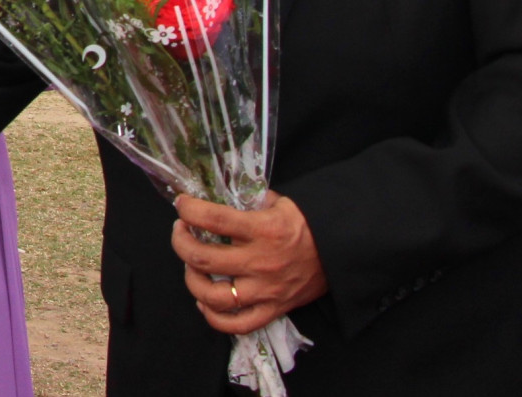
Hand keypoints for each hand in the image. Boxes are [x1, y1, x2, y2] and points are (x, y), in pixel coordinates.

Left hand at [173, 192, 327, 334]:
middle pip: (203, 259)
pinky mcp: (273, 310)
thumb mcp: (278, 202)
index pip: (214, 219)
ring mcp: (265, 290)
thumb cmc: (305, 224)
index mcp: (262, 230)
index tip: (181, 205)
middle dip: (181, 242)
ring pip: (213, 296)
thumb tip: (215, 198)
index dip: (189, 210)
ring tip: (191, 266)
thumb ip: (247, 201)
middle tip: (181, 232)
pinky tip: (205, 302)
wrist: (340, 252)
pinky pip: (237, 324)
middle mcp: (260, 262)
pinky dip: (214, 317)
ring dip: (192, 280)